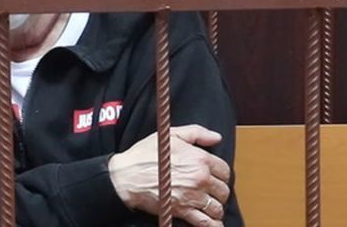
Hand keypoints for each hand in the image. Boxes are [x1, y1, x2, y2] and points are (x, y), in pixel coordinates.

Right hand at [108, 124, 230, 226]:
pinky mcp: (183, 210)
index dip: (220, 174)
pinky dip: (212, 224)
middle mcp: (200, 178)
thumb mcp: (171, 135)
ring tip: (208, 206)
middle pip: (223, 190)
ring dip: (214, 208)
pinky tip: (212, 222)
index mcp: (199, 159)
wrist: (126, 176)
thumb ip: (197, 133)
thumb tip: (216, 137)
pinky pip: (206, 222)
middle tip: (210, 191)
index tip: (213, 176)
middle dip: (218, 192)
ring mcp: (192, 196)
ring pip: (217, 207)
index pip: (224, 171)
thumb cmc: (144, 155)